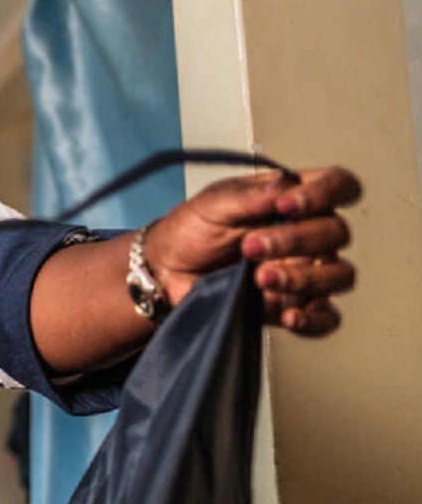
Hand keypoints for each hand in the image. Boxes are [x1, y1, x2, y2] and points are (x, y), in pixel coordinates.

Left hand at [142, 167, 360, 335]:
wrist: (164, 271)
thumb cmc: (190, 231)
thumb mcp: (214, 203)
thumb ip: (252, 195)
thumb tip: (285, 184)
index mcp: (293, 200)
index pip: (338, 186)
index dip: (326, 192)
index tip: (288, 205)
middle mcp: (307, 235)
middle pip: (336, 233)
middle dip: (295, 239)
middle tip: (250, 246)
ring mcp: (304, 271)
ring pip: (339, 275)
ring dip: (305, 277)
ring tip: (261, 277)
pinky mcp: (293, 305)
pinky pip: (325, 318)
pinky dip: (314, 319)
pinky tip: (289, 314)